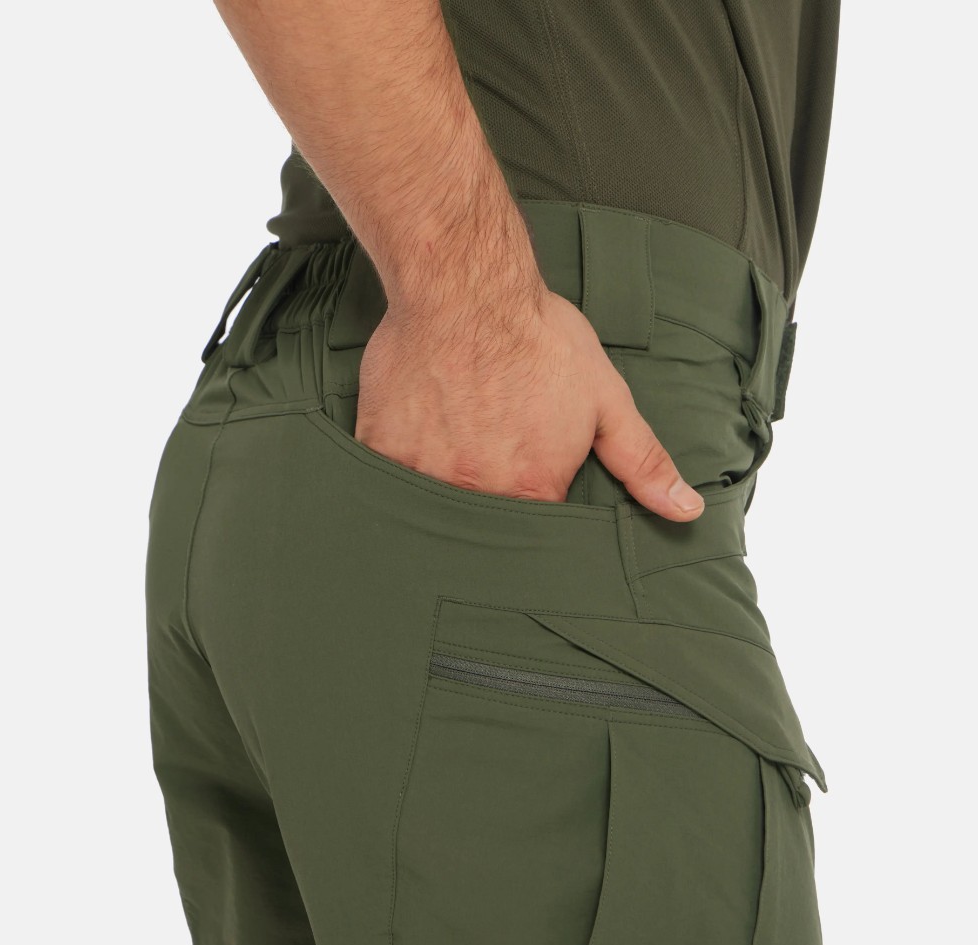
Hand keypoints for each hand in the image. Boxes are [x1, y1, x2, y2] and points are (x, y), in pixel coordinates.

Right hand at [353, 285, 704, 521]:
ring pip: (427, 509)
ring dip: (439, 490)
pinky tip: (413, 441)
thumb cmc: (535, 339)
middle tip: (484, 458)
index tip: (528, 491)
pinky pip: (383, 481)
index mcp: (528, 490)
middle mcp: (472, 492)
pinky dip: (396, 472)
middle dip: (484, 504)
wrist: (464, 287)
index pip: (534, 538)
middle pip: (477, 528)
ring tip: (452, 449)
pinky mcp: (379, 447)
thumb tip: (685, 510)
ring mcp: (419, 473)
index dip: (532, 516)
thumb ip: (642, 461)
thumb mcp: (605, 399)